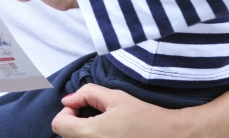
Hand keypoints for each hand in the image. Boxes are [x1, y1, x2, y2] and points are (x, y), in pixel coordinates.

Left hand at [52, 84, 191, 137]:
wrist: (170, 136)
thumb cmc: (144, 117)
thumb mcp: (116, 97)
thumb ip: (87, 94)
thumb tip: (68, 100)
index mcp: (91, 133)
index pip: (58, 124)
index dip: (66, 113)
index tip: (81, 109)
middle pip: (65, 136)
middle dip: (74, 123)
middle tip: (94, 116)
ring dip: (83, 133)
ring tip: (104, 127)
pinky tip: (110, 135)